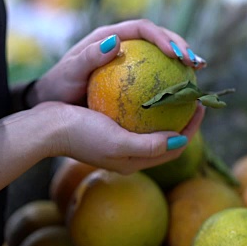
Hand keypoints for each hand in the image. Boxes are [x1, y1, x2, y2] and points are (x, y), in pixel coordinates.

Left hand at [28, 19, 205, 105]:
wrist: (51, 101)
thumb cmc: (58, 86)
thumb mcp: (69, 72)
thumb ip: (89, 57)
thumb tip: (116, 42)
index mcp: (109, 35)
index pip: (143, 29)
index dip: (163, 37)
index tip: (177, 54)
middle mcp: (122, 42)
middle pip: (159, 37)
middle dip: (181, 45)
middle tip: (196, 63)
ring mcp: (129, 58)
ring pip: (161, 54)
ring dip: (182, 58)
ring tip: (198, 72)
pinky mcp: (132, 75)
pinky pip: (155, 73)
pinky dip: (171, 78)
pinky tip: (184, 92)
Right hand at [41, 102, 205, 173]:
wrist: (46, 127)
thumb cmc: (81, 134)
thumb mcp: (119, 143)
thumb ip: (151, 146)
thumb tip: (181, 141)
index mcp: (134, 162)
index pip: (175, 148)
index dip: (192, 129)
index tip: (200, 105)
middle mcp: (128, 155)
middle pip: (166, 138)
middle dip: (183, 119)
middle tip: (192, 95)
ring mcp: (117, 142)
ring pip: (151, 126)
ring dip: (165, 110)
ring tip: (174, 88)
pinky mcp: (106, 128)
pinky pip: (134, 115)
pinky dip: (144, 103)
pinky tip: (146, 83)